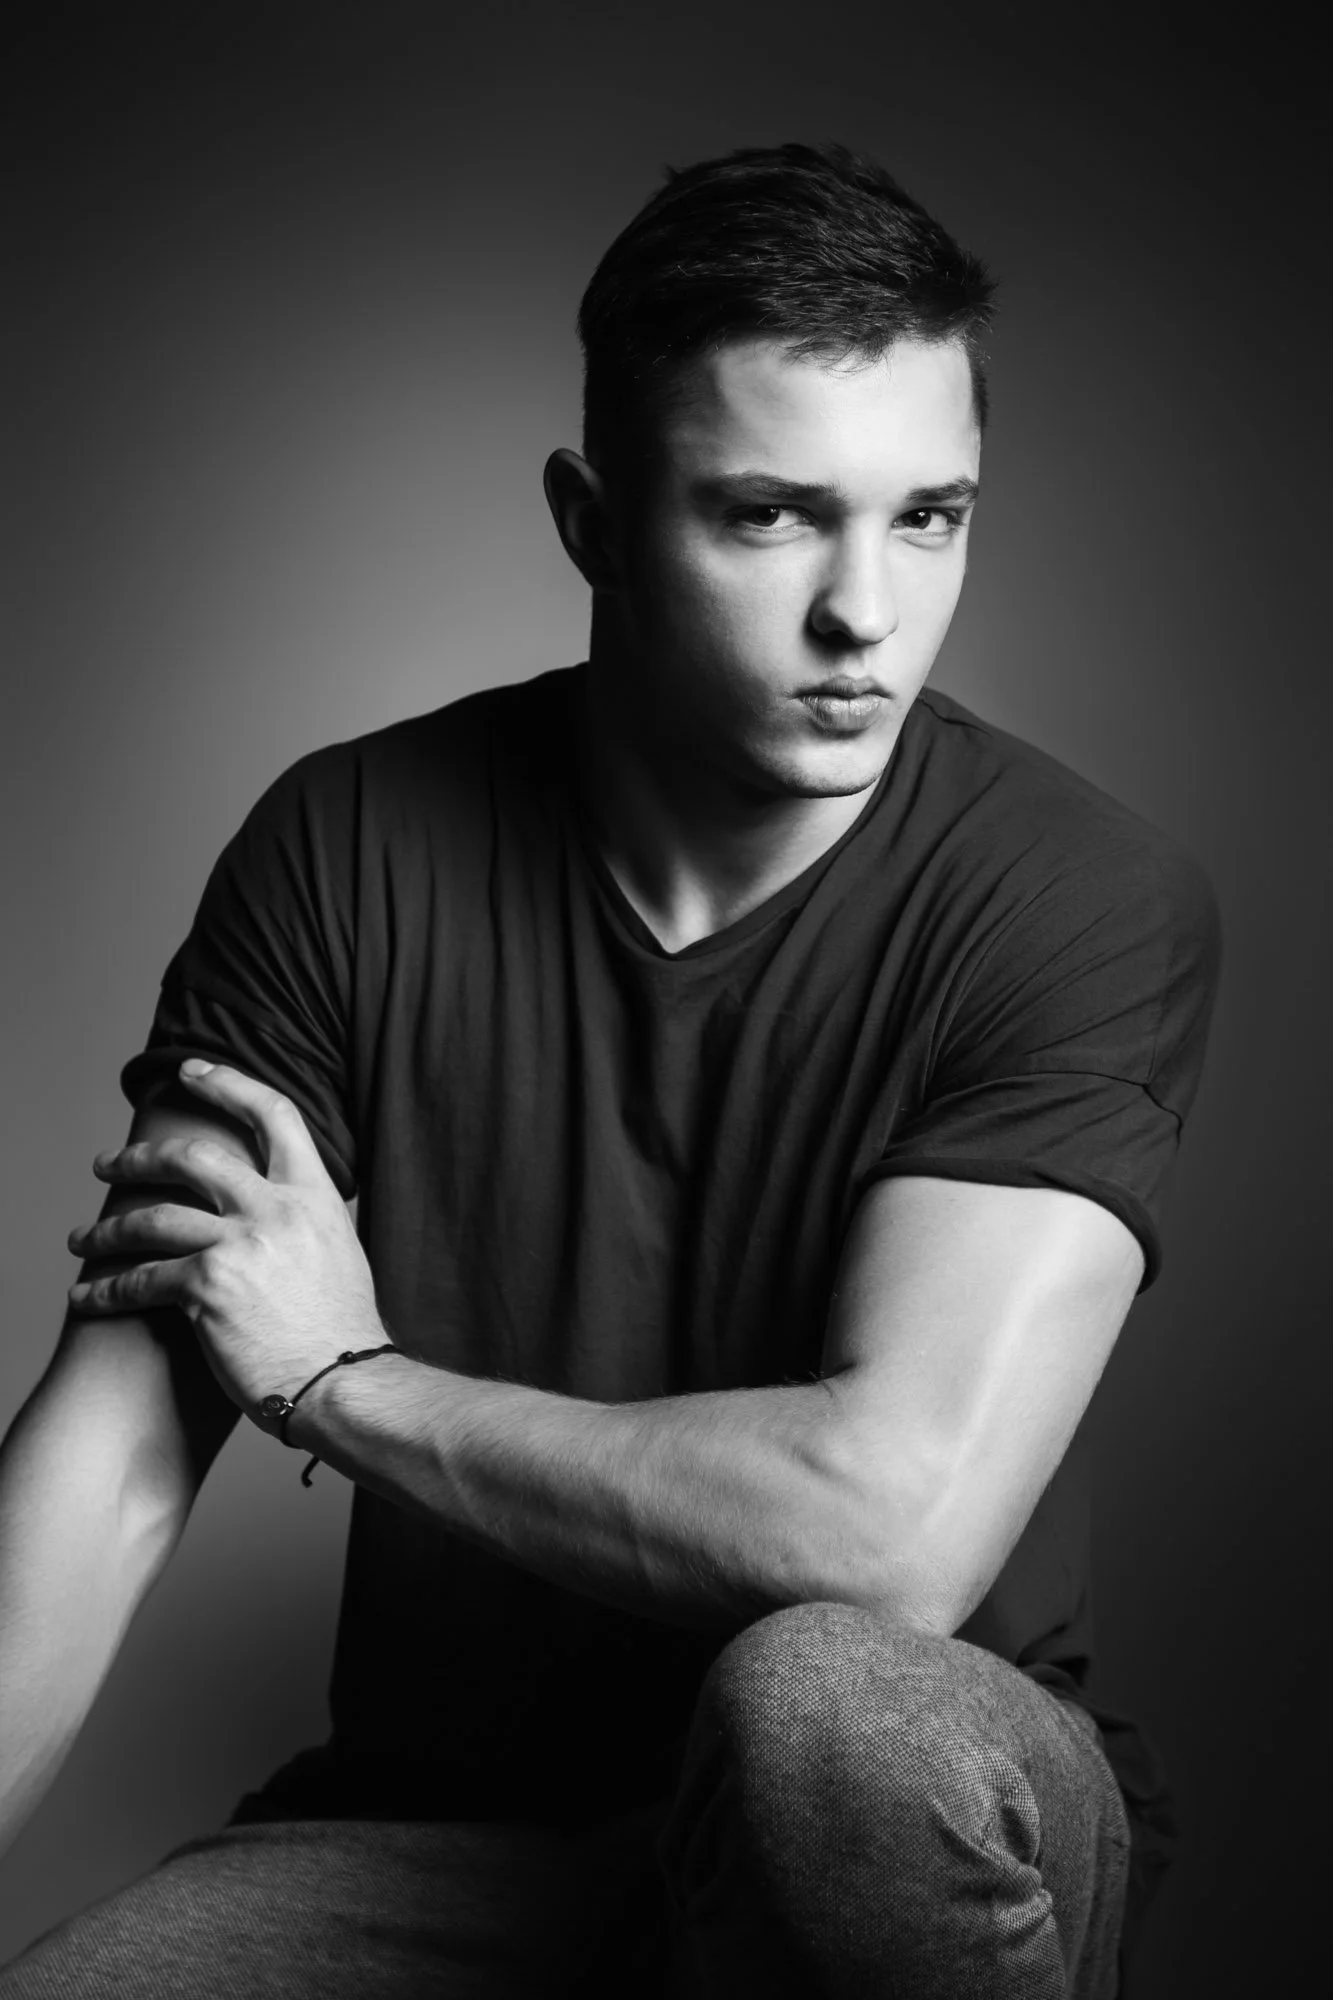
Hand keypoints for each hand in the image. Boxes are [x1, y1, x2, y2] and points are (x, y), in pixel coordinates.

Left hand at [67, 1061, 381, 1427]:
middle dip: (139, 1156)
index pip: (273, 1114)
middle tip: (109, 1161)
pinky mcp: (208, 1287)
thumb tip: (275, 1204)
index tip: (192, 1071)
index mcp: (313, 1195)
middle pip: (193, 1158)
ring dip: (107, 1228)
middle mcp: (276, 1209)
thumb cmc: (341, 1330)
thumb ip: (303, 1219)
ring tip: (84, 1239)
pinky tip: (88, 1295)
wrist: (342, 1381)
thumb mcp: (338, 1250)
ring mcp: (241, 1245)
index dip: (228, 1083)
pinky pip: (142, 1279)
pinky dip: (107, 1289)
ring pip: (153, 1216)